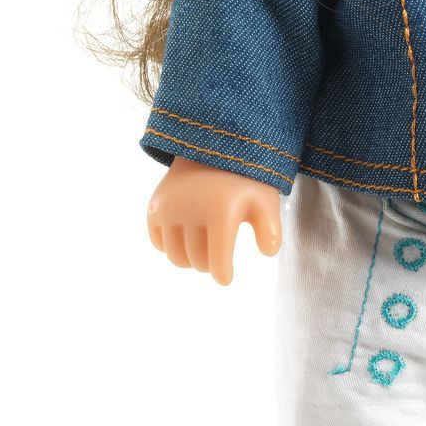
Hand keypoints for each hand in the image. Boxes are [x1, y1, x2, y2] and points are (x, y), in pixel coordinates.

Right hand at [146, 156, 282, 285]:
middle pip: (198, 261)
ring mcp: (169, 209)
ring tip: (202, 249)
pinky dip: (170, 246)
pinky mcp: (155, 207)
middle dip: (210, 264)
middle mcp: (192, 212)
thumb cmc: (244, 179)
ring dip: (190, 259)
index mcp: (221, 213)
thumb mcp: (265, 200)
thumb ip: (271, 230)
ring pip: (176, 257)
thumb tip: (268, 253)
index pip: (218, 263)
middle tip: (217, 256)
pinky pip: (158, 242)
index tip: (226, 278)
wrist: (211, 147)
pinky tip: (185, 238)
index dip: (223, 275)